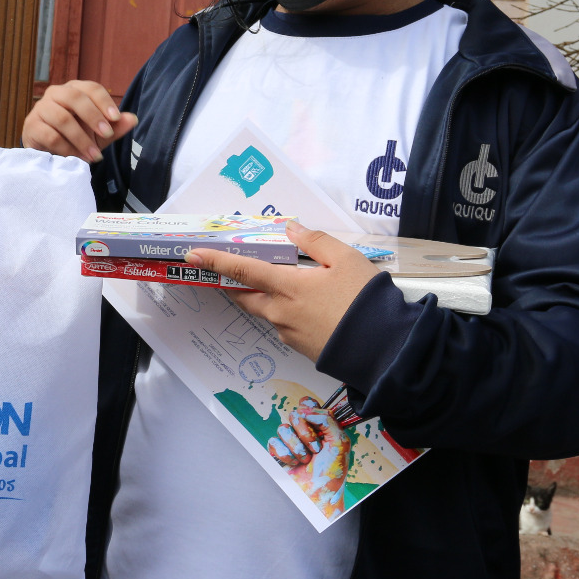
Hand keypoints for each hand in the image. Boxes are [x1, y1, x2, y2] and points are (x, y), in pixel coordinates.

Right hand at [21, 80, 137, 162]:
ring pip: (62, 118)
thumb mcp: (99, 134)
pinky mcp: (32, 126)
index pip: (91, 88)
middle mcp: (56, 93)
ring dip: (81, 139)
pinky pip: (50, 135)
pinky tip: (77, 158)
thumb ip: (115, 127)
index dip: (104, 101)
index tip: (116, 118)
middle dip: (93, 116)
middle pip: (75, 97)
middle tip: (107, 135)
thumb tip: (133, 119)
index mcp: (74, 89)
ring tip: (94, 155)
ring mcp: (41, 108)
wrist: (49, 152)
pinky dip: (67, 148)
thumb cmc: (75, 137)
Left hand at [185, 221, 379, 360]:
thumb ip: (315, 241)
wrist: (385, 349)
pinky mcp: (301, 348)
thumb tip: (291, 228)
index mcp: (287, 287)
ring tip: (278, 285)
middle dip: (232, 284)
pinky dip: (285, 312)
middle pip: (245, 296)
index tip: (193, 255)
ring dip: (262, 298)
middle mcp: (280, 312)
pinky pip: (283, 326)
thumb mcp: (346, 259)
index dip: (216, 261)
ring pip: (265, 312)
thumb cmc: (366, 301)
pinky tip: (305, 307)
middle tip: (226, 272)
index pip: (242, 270)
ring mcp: (289, 333)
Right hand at [268, 397, 351, 517]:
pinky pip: (273, 442)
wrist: (318, 494)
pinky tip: (294, 463)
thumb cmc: (332, 472)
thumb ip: (327, 419)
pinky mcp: (278, 452)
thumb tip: (305, 409)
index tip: (315, 422)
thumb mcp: (340, 442)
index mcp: (320, 426)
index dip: (309, 408)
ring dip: (297, 447)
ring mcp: (290, 442)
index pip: (308, 403)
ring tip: (306, 460)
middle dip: (306, 433)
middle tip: (316, 449)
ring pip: (282, 429)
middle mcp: (305, 432)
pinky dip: (285, 454)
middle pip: (294, 414)